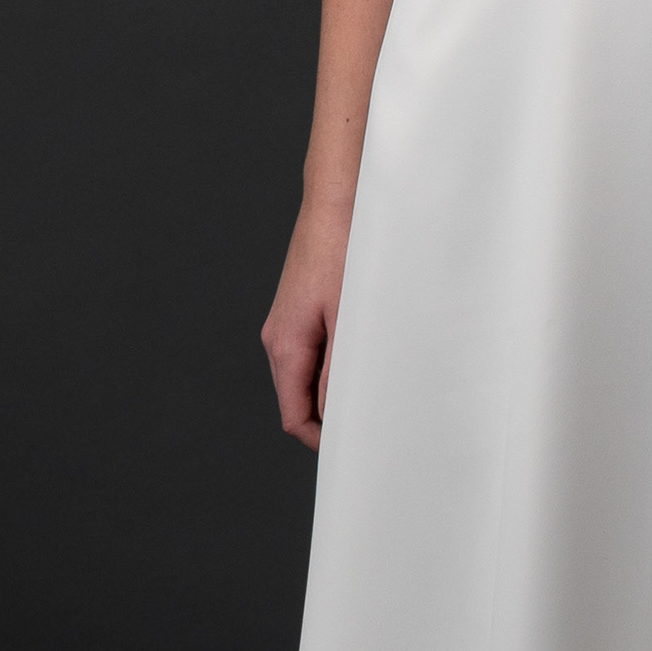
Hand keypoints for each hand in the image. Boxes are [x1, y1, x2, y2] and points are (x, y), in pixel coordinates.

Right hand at [261, 193, 349, 448]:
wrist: (336, 202)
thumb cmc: (345, 252)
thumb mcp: (349, 319)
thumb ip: (340, 370)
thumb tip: (338, 414)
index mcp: (286, 347)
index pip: (294, 417)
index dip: (321, 440)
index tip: (354, 449)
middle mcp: (278, 339)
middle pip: (297, 402)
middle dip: (330, 418)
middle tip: (373, 423)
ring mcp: (286, 325)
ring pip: (305, 379)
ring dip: (333, 390)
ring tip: (373, 388)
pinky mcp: (299, 311)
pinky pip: (311, 355)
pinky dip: (333, 366)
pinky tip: (363, 356)